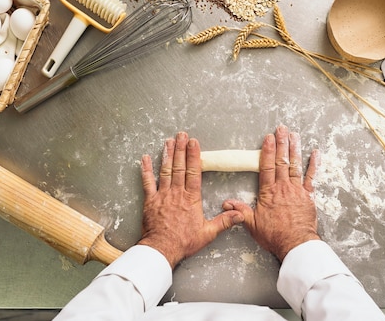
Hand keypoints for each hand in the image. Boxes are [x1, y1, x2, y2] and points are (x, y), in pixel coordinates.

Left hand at [137, 132, 244, 267]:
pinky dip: (146, 170)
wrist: (162, 249)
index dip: (194, 156)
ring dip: (167, 155)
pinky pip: (147, 182)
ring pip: (165, 170)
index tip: (194, 142)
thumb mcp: (208, 233)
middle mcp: (177, 193)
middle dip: (180, 149)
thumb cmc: (184, 242)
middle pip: (179, 166)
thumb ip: (224, 221)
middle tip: (181, 135)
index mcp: (191, 198)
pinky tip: (145, 158)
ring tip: (169, 141)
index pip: (193, 172)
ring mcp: (162, 195)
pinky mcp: (150, 201)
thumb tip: (240, 213)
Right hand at [224, 125, 319, 260]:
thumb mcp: (253, 224)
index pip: (266, 167)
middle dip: (281, 143)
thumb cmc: (274, 235)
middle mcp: (283, 187)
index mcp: (268, 192)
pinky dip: (313, 165)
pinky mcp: (308, 196)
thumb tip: (226, 202)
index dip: (267, 151)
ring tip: (294, 134)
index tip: (268, 138)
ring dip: (294, 149)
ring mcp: (297, 190)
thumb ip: (241, 210)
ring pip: (295, 165)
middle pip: (281, 161)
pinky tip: (315, 153)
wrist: (296, 244)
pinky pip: (312, 177)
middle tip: (281, 128)